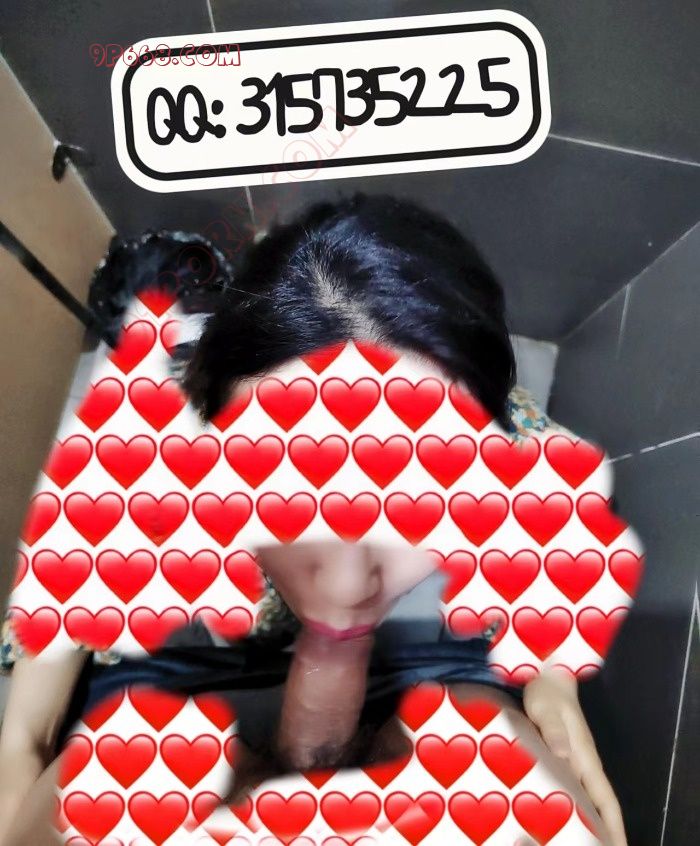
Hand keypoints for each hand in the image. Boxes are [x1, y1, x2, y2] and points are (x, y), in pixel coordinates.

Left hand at [522, 667, 626, 845]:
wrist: (544, 675)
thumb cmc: (546, 692)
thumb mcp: (546, 708)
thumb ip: (554, 729)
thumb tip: (564, 754)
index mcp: (584, 757)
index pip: (606, 799)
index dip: (614, 826)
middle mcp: (581, 762)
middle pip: (596, 804)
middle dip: (600, 830)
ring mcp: (571, 759)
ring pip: (581, 797)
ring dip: (582, 819)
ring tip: (576, 840)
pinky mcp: (558, 755)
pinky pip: (565, 785)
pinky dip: (566, 803)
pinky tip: (555, 814)